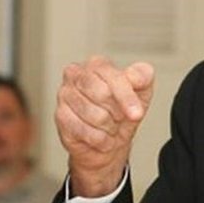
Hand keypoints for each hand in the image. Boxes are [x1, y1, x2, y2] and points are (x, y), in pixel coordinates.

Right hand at [55, 55, 153, 196]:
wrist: (111, 139)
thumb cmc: (125, 110)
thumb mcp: (142, 91)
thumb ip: (143, 76)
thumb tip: (134, 75)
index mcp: (98, 64)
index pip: (114, 77)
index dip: (127, 97)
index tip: (137, 113)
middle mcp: (76, 74)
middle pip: (102, 94)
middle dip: (118, 112)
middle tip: (120, 117)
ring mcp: (64, 94)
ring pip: (95, 115)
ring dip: (110, 127)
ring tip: (110, 125)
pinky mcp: (60, 116)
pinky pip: (84, 131)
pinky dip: (99, 138)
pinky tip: (101, 135)